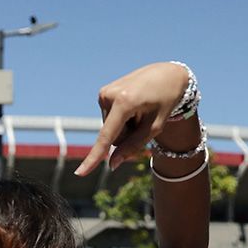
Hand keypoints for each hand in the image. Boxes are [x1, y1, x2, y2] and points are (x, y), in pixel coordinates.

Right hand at [75, 62, 195, 174]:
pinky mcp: (103, 93)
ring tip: (140, 109)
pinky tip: (133, 106)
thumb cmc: (166, 101)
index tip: (80, 173)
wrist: (167, 74)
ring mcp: (104, 93)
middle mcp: (109, 95)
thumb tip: (112, 165)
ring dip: (126, 125)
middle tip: (145, 117)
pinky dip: (122, 118)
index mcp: (124, 102)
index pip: (106, 136)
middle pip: (112, 136)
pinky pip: (110, 119)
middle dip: (128, 134)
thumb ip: (132, 146)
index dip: (94, 157)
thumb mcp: (154, 126)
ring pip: (110, 129)